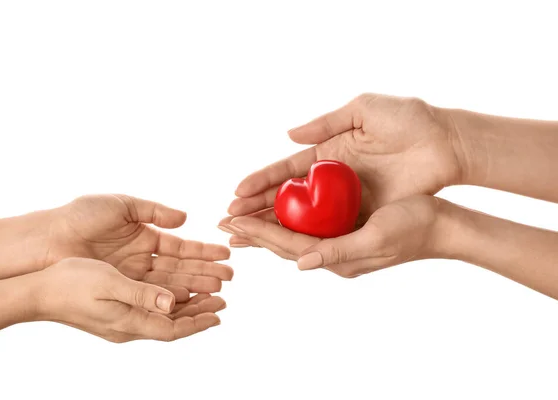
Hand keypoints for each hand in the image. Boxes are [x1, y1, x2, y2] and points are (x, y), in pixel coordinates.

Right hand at [35, 258, 224, 341]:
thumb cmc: (71, 284)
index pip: (173, 329)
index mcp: (129, 322)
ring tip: (207, 294)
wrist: (39, 291)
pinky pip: (150, 310)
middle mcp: (128, 326)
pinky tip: (175, 292)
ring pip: (163, 317)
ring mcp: (121, 321)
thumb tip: (171, 302)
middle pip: (172, 324)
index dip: (198, 322)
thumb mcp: (109, 283)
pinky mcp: (115, 312)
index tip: (218, 313)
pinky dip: (168, 302)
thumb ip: (141, 293)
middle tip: (221, 300)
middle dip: (199, 313)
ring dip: (187, 306)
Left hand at [47, 194, 232, 299]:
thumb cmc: (81, 216)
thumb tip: (185, 219)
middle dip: (205, 272)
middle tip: (229, 277)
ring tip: (218, 291)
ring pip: (169, 283)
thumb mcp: (122, 204)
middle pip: (180, 267)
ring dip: (194, 287)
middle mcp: (142, 258)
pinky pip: (150, 294)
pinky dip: (171, 297)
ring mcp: (132, 276)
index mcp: (144, 235)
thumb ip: (155, 211)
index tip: (225, 253)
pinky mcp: (121, 289)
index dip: (203, 250)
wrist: (48, 239)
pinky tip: (190, 299)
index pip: (181, 246)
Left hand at [220, 195, 443, 277]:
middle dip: (253, 233)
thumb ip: (338, 252)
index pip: (288, 245)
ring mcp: (339, 245)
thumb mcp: (377, 237)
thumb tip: (301, 264)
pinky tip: (277, 217)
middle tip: (223, 222)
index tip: (232, 220)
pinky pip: (309, 229)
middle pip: (284, 244)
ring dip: (265, 230)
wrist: (440, 225)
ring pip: (293, 237)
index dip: (259, 232)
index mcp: (338, 257)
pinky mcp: (346, 234)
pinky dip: (287, 223)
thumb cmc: (413, 227)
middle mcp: (333, 255)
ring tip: (240, 223)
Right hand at [226, 93, 462, 225]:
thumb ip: (326, 123)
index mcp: (328, 153)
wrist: (446, 143)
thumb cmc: (408, 120)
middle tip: (229, 220)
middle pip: (287, 198)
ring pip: (303, 218)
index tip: (236, 193)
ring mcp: (347, 200)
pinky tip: (285, 247)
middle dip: (257, 209)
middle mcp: (331, 180)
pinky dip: (307, 238)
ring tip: (246, 236)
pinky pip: (331, 229)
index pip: (286, 170)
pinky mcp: (365, 215)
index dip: (261, 182)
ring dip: (274, 227)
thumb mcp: (364, 111)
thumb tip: (288, 134)